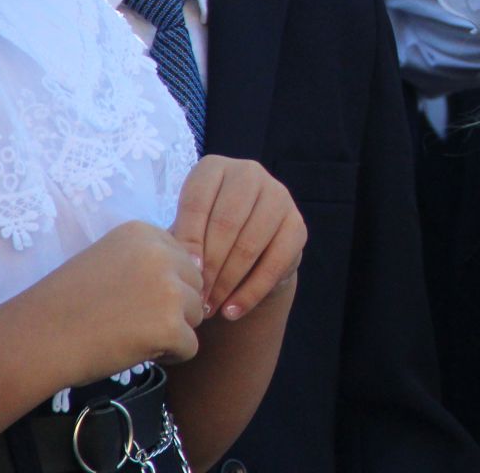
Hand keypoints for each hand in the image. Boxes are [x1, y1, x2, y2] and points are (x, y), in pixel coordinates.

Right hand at [43, 220, 204, 381]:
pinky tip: (137, 352)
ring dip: (171, 331)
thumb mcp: (109, 260)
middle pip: (195, 285)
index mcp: (144, 232)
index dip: (161, 284)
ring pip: (196, 315)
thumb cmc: (66, 304)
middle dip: (173, 307)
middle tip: (130, 319)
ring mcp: (168, 290)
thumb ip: (151, 259)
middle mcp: (161, 254)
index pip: (184, 258)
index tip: (128, 296)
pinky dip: (169, 356)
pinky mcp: (170, 326)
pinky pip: (190, 347)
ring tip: (130, 334)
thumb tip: (202, 270)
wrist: (36, 340)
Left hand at [170, 156, 307, 321]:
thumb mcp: (185, 233)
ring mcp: (279, 196)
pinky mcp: (298, 225)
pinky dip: (251, 292)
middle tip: (194, 298)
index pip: (198, 202)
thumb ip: (181, 243)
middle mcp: (249, 173)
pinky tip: (233, 311)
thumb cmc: (202, 238)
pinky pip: (275, 263)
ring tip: (209, 309)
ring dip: (227, 283)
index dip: (188, 241)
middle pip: (226, 223)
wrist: (243, 249)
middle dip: (209, 266)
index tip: (182, 273)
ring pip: (250, 244)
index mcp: (214, 168)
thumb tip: (189, 264)